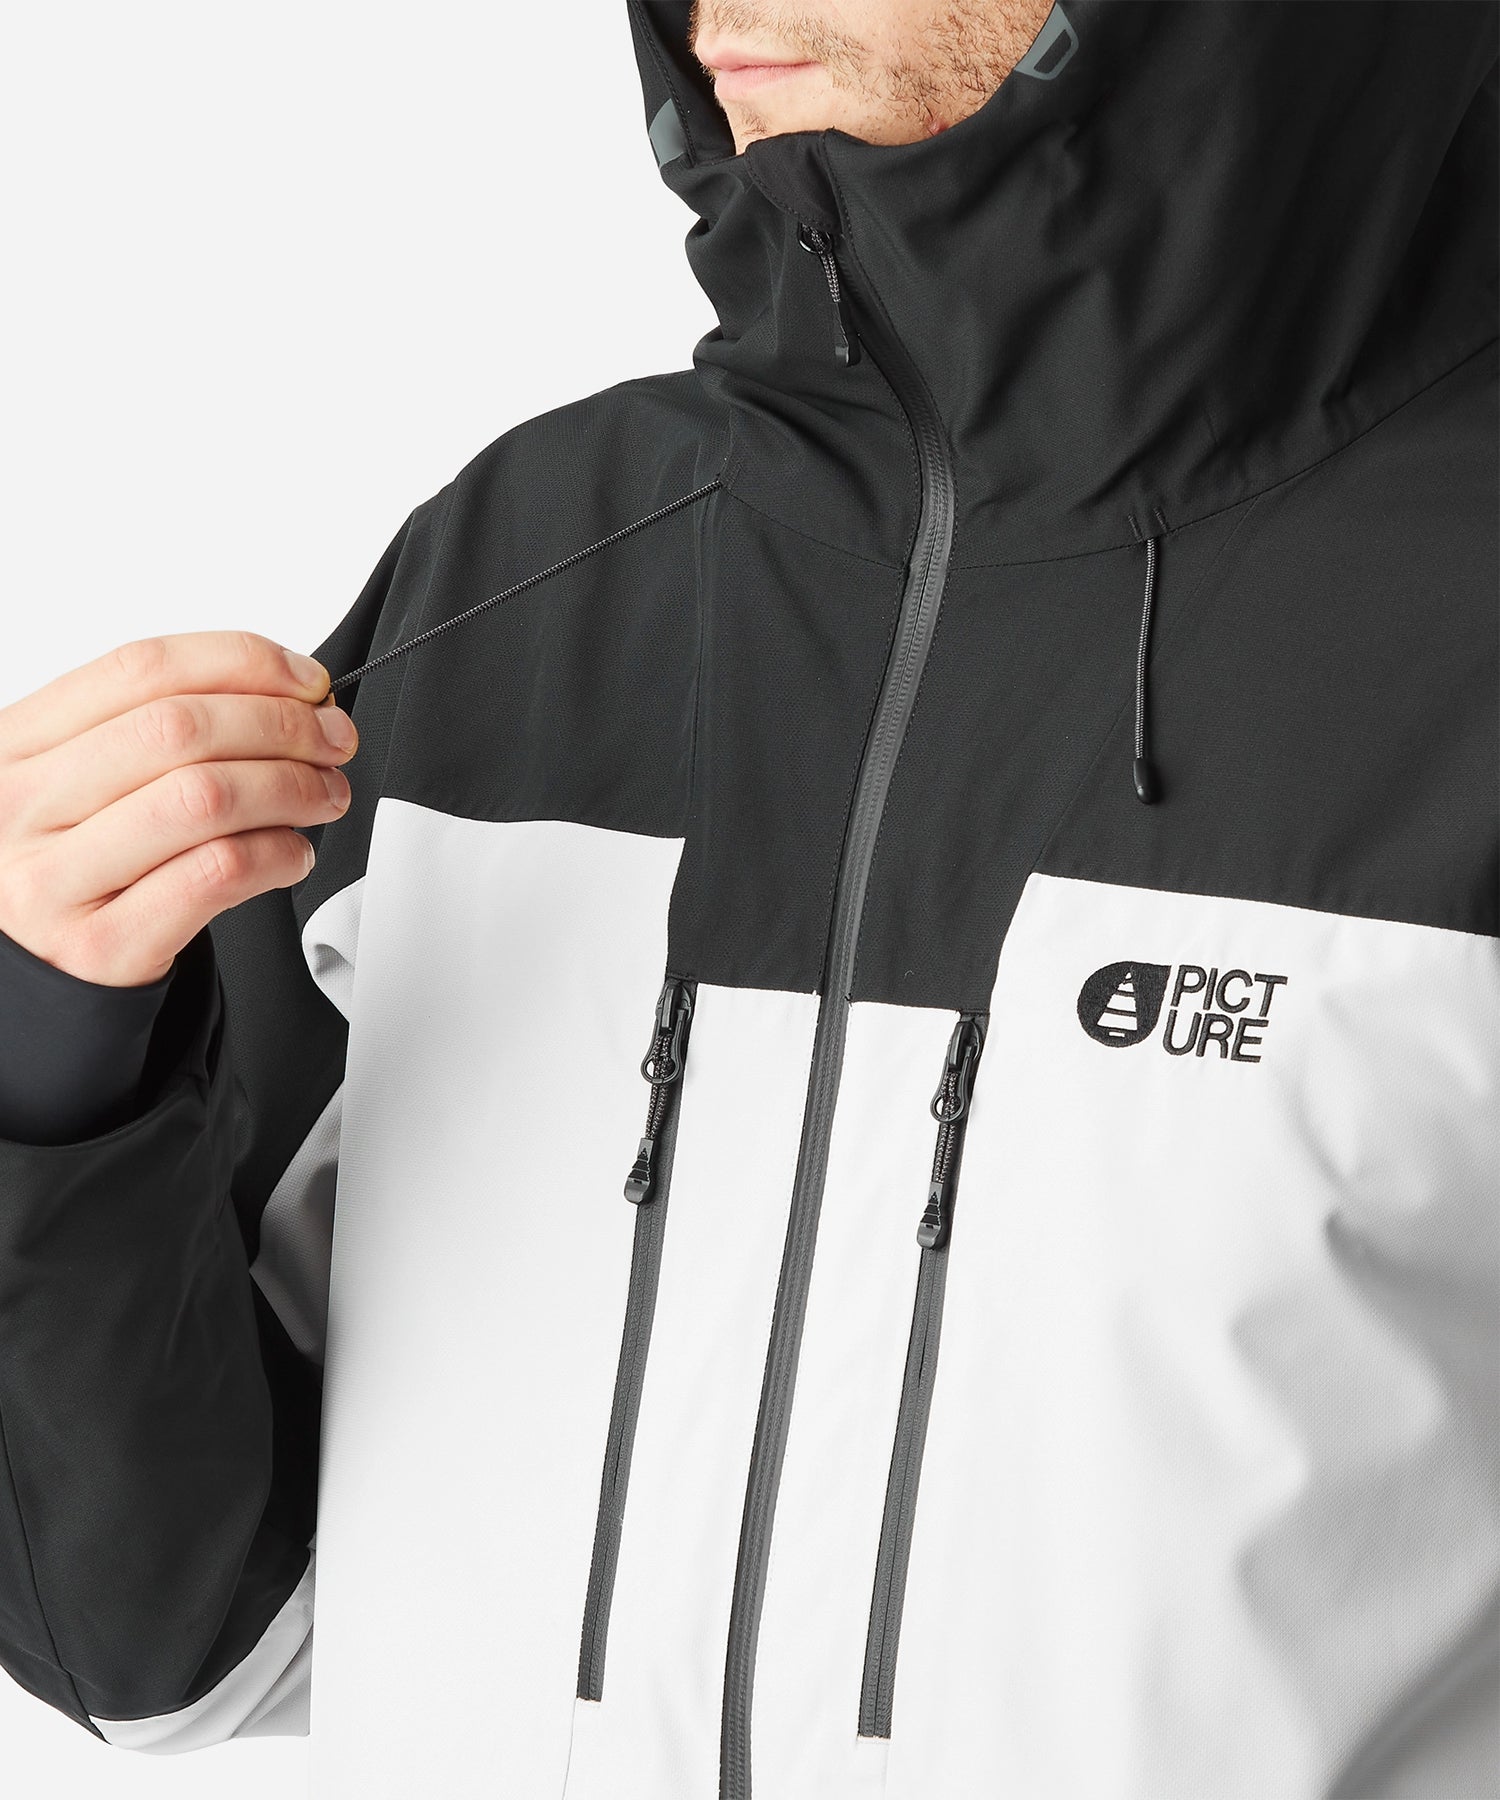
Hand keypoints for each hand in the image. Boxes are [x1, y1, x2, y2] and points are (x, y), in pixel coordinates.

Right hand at [0, 632, 357, 987]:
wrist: (31, 976)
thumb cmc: (73, 865)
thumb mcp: (82, 781)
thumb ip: (157, 728)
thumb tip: (287, 690)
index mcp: (16, 743)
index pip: (141, 669)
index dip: (242, 663)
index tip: (308, 680)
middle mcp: (25, 805)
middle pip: (181, 729)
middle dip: (283, 725)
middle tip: (332, 741)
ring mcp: (56, 879)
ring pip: (205, 798)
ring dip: (291, 787)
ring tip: (324, 796)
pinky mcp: (100, 946)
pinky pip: (216, 875)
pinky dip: (277, 854)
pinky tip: (293, 853)